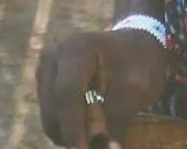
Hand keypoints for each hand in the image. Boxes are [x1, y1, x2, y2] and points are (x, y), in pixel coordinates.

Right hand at [35, 27, 168, 146]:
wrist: (136, 47)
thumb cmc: (140, 62)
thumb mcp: (137, 88)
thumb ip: (118, 119)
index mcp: (77, 49)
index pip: (67, 94)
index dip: (74, 127)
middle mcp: (53, 59)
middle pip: (54, 109)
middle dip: (74, 134)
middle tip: (101, 145)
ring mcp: (46, 74)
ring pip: (50, 118)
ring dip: (72, 133)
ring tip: (102, 130)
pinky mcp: (46, 88)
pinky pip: (53, 118)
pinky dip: (71, 128)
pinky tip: (93, 125)